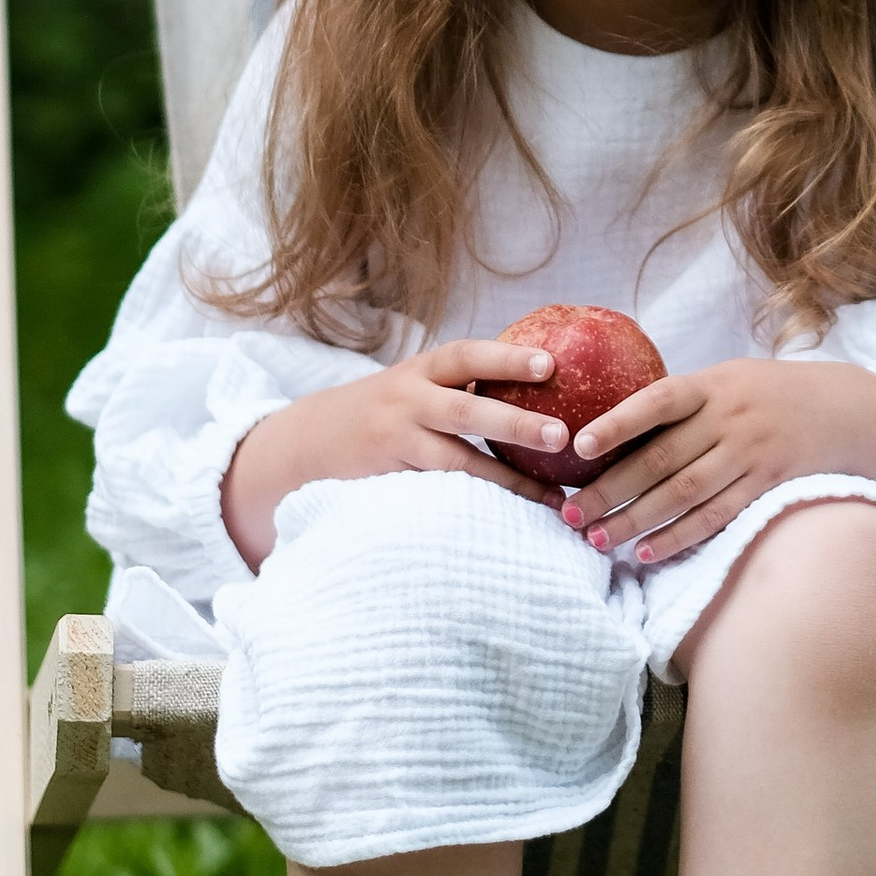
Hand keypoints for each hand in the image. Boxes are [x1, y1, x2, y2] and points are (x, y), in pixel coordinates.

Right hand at [221, 338, 570, 569]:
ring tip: (553, 497)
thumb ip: (465, 382)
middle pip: (464, 411)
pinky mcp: (390, 481)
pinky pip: (440, 495)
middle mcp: (407, 401)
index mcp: (421, 370)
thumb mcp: (417, 383)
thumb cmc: (388, 408)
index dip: (507, 358)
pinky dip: (480, 506)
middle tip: (563, 435)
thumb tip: (549, 376)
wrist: (312, 439)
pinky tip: (517, 519)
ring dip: (508, 481)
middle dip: (515, 424)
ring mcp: (396, 443)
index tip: (551, 364)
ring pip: (456, 463)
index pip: (467, 357)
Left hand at [558, 358, 875, 566]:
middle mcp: (730, 419)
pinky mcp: (766, 485)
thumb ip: (679, 402)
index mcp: (712, 385)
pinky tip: (648, 553)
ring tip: (598, 539)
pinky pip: (716, 517)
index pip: (658, 401)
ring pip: (684, 494)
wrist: (842, 409)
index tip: (579, 447)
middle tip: (569, 512)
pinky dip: (680, 537)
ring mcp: (750, 454)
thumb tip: (610, 429)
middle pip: (662, 459)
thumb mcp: (726, 379)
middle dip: (610, 489)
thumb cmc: (765, 394)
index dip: (617, 424)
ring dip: (637, 521)